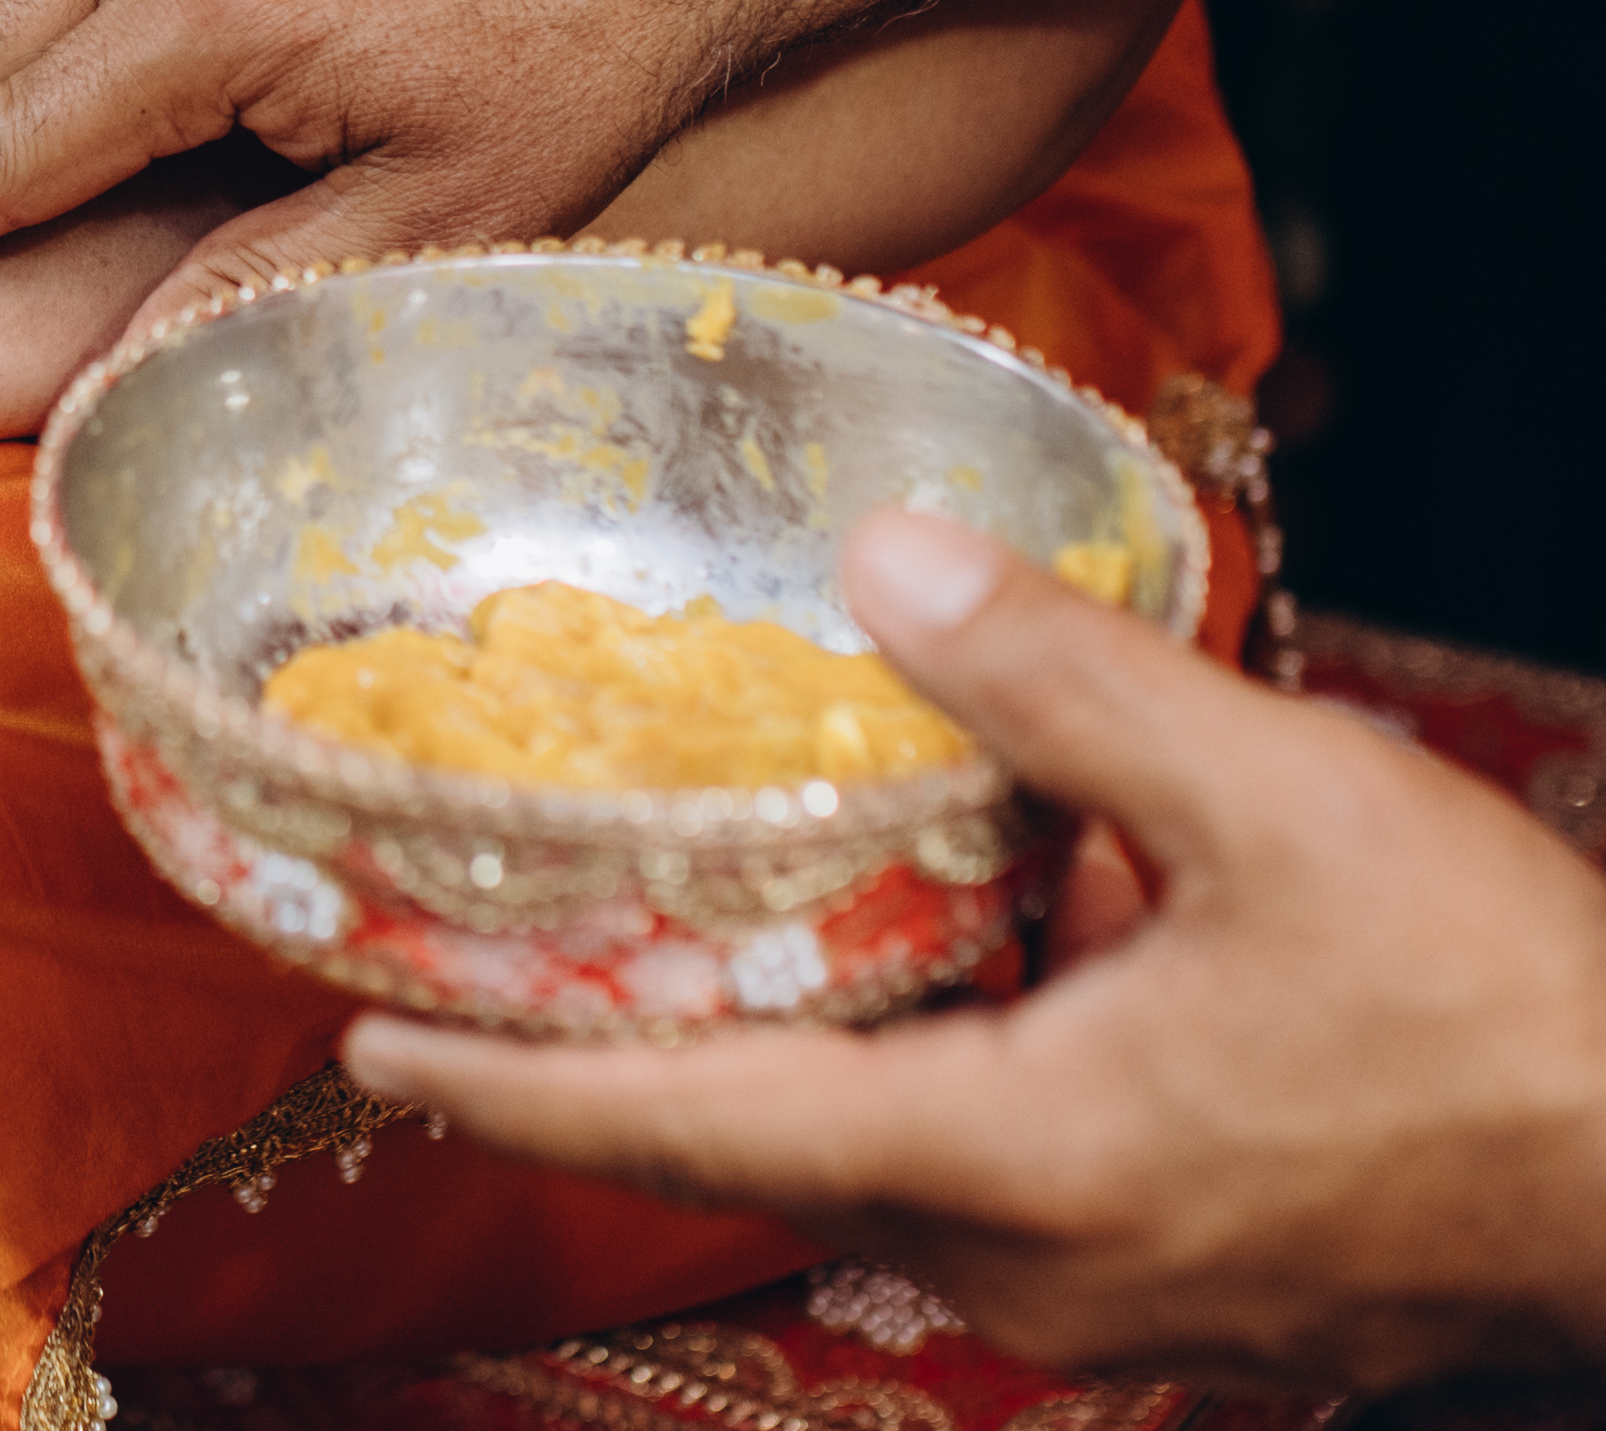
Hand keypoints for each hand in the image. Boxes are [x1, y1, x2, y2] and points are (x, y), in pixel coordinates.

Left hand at [343, 511, 1605, 1392]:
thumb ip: (1066, 683)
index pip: (696, 1127)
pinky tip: (938, 975)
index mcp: (1017, 1162)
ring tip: (666, 954)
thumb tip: (885, 555)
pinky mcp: (1180, 1292)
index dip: (516, 1087)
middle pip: (754, 1158)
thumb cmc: (1511, 1021)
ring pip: (874, 1169)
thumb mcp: (1283, 800)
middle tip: (465, 986)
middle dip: (605, 1074)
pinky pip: (984, 1181)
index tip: (367, 1044)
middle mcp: (1027, 1267)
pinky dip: (915, 1081)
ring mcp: (1106, 1302)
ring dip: (773, 1070)